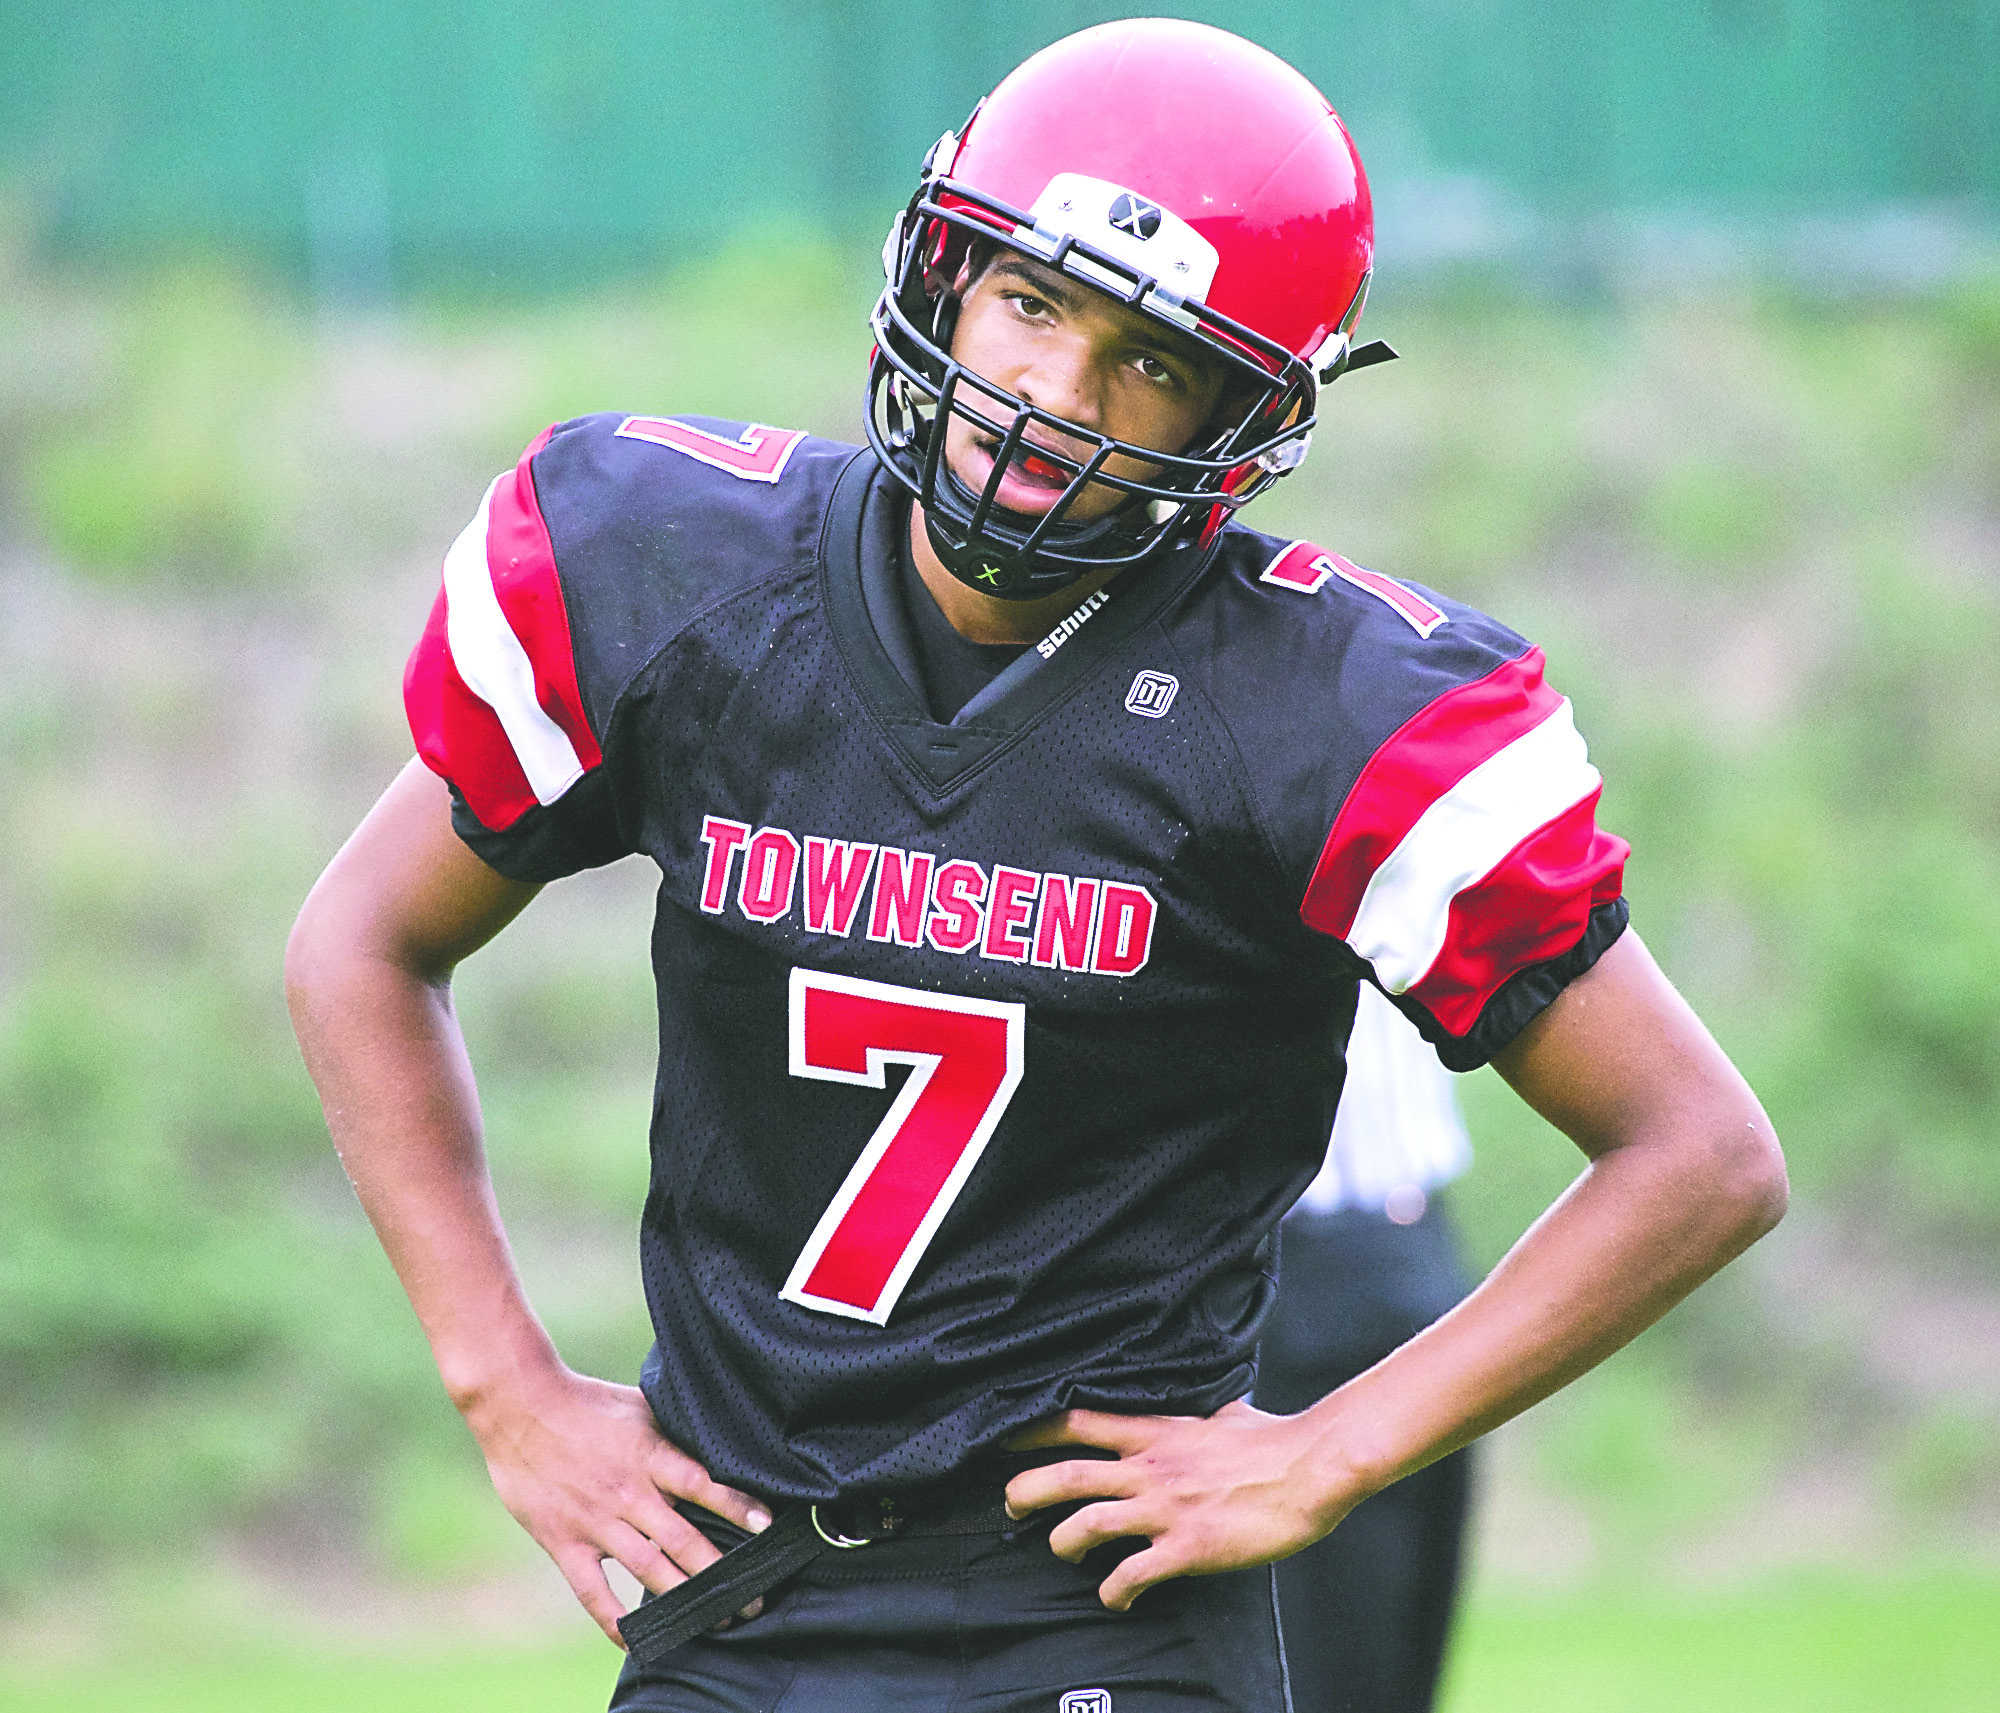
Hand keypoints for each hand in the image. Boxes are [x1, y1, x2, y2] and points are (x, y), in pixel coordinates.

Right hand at [460, 1363, 772, 1645]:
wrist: (520, 1406)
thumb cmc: (588, 1402)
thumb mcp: (641, 1404)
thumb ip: (676, 1430)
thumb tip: (719, 1439)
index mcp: (650, 1455)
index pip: (703, 1484)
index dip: (737, 1506)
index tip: (768, 1528)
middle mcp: (628, 1493)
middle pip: (683, 1540)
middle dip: (721, 1573)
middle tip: (752, 1598)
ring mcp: (596, 1521)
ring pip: (648, 1569)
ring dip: (683, 1599)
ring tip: (714, 1620)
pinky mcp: (564, 1542)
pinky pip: (592, 1591)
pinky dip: (613, 1621)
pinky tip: (636, 1643)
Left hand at [1002, 1399, 1354, 1611]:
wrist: (1310, 1470)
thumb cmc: (1275, 1441)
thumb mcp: (1228, 1412)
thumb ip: (1205, 1414)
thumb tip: (1212, 1407)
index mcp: (1158, 1432)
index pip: (1081, 1422)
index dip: (1038, 1430)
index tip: (1010, 1438)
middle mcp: (1151, 1468)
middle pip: (1069, 1474)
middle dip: (1027, 1488)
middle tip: (1008, 1501)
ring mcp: (1166, 1509)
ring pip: (1088, 1524)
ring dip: (1062, 1542)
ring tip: (1059, 1550)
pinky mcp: (1187, 1548)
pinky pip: (1132, 1574)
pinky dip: (1114, 1591)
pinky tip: (1116, 1598)